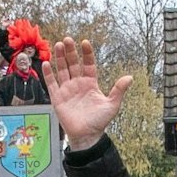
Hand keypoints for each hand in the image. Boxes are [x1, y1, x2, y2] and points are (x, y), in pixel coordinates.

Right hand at [43, 37, 131, 152]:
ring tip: (57, 45)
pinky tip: (46, 64)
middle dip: (70, 52)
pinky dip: (49, 74)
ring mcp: (67, 90)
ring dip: (59, 58)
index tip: (85, 42)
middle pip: (73, 64)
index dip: (87, 54)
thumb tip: (130, 77)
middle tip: (67, 40)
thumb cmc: (99, 121)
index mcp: (91, 83)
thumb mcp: (112, 105)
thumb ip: (119, 90)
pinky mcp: (58, 99)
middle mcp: (78, 84)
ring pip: (62, 70)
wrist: (87, 136)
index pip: (88, 64)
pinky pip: (52, 84)